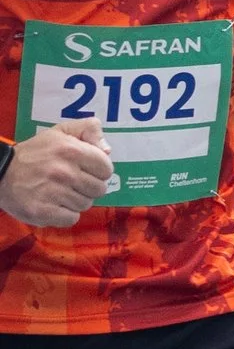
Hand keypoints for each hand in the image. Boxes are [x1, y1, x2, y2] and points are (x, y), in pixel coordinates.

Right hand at [0, 126, 117, 227]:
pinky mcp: (44, 212)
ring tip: (60, 192)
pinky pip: (72, 219)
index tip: (85, 170)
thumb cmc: (35, 152)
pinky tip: (54, 204)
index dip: (98, 170)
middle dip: (88, 187)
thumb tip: (107, 150)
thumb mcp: (60, 131)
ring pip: (86, 205)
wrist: (1, 172)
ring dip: (76, 200)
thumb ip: (89, 130)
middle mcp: (64, 172)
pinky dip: (65, 214)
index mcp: (71, 150)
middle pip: (99, 189)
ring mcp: (54, 194)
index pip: (106, 169)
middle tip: (72, 182)